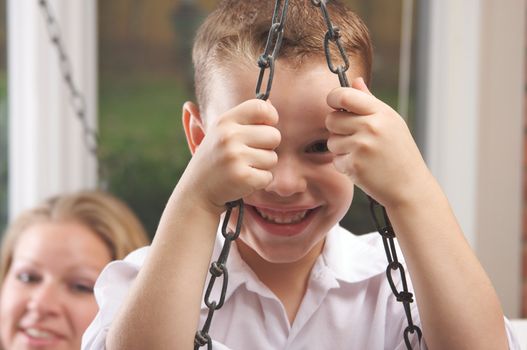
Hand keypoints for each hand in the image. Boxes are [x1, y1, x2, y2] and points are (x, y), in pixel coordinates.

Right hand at [182, 99, 280, 214]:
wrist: (197, 191)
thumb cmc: (216, 159)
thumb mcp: (222, 133)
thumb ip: (244, 118)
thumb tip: (270, 103)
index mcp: (225, 121)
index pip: (261, 107)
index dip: (270, 118)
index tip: (265, 127)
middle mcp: (229, 136)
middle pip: (274, 136)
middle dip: (267, 147)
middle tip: (249, 155)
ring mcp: (235, 157)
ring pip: (272, 158)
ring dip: (263, 166)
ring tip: (243, 168)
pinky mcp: (242, 177)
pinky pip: (268, 177)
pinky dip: (259, 181)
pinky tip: (243, 181)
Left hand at [325, 77, 431, 207]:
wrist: (409, 185)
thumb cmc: (399, 152)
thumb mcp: (391, 122)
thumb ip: (369, 102)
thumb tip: (355, 81)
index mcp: (380, 112)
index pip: (344, 95)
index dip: (333, 98)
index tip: (334, 104)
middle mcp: (371, 127)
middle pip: (331, 119)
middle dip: (336, 128)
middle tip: (353, 136)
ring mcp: (362, 146)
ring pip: (331, 141)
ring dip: (341, 149)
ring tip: (361, 154)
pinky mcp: (354, 165)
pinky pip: (335, 160)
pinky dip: (344, 165)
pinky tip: (362, 167)